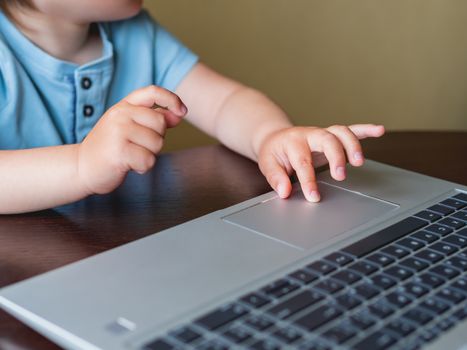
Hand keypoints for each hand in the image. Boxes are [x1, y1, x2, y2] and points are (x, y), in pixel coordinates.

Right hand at [77, 85, 186, 194]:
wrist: (81, 167)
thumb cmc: (110, 147)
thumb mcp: (130, 127)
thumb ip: (154, 119)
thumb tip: (179, 113)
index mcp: (124, 106)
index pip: (153, 92)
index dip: (172, 99)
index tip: (182, 111)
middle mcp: (120, 115)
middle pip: (161, 124)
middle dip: (156, 139)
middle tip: (137, 146)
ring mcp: (118, 132)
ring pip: (157, 144)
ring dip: (149, 155)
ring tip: (130, 155)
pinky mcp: (119, 152)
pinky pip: (149, 160)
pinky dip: (142, 167)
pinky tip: (128, 166)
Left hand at [257, 124, 384, 201]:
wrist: (275, 137)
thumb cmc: (274, 152)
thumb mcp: (267, 164)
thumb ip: (276, 178)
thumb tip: (285, 192)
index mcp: (293, 142)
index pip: (303, 161)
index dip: (309, 180)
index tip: (314, 197)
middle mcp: (310, 134)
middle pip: (327, 140)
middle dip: (336, 157)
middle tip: (340, 176)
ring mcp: (323, 133)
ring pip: (341, 132)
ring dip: (353, 145)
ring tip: (359, 162)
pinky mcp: (332, 135)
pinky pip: (351, 129)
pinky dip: (366, 130)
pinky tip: (379, 131)